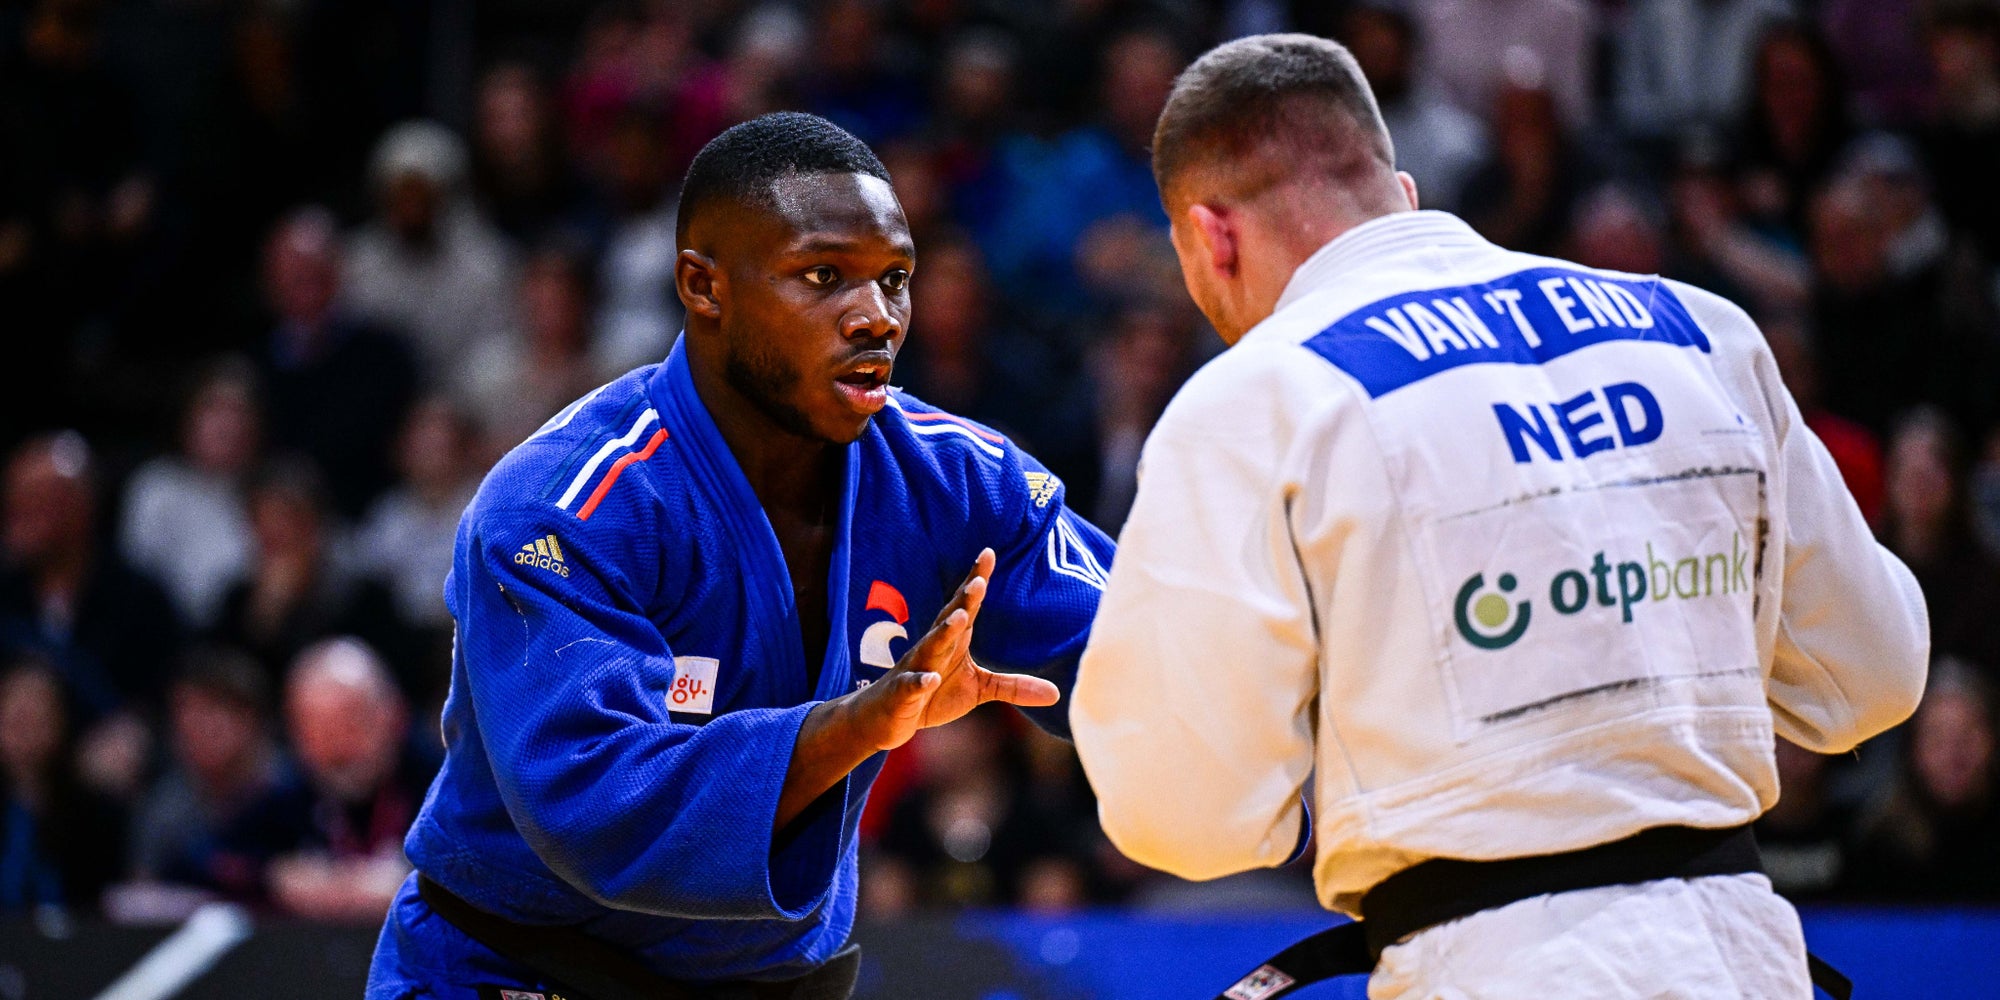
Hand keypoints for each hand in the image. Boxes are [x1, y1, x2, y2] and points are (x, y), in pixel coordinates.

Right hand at [847, 548, 1058, 750]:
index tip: (989, 553)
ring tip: (958, 617)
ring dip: (943, 632)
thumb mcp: (978, 690)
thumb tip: (1056, 694)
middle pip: (949, 620)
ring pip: (929, 647)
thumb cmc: (932, 696)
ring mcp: (916, 669)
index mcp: (952, 642)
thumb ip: (1013, 687)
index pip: (965, 606)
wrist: (885, 718)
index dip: (976, 581)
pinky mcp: (903, 694)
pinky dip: (920, 682)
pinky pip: (912, 685)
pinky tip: (931, 678)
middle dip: (963, 600)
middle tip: (979, 581)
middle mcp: (933, 649)